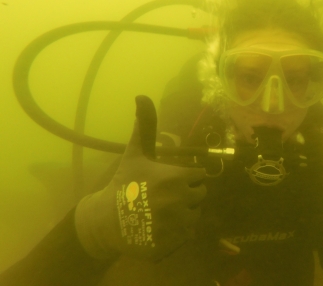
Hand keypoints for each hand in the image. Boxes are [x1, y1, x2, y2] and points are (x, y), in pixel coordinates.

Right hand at [75, 96, 205, 260]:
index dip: (186, 177)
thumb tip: (142, 96)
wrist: (106, 220)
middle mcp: (181, 201)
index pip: (199, 176)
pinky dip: (177, 233)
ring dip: (184, 213)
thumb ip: (145, 126)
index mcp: (177, 178)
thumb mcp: (135, 153)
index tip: (169, 181)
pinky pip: (187, 235)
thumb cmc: (125, 184)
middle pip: (199, 196)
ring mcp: (177, 225)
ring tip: (162, 212)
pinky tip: (160, 227)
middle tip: (165, 197)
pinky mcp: (173, 244)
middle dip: (186, 194)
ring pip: (195, 215)